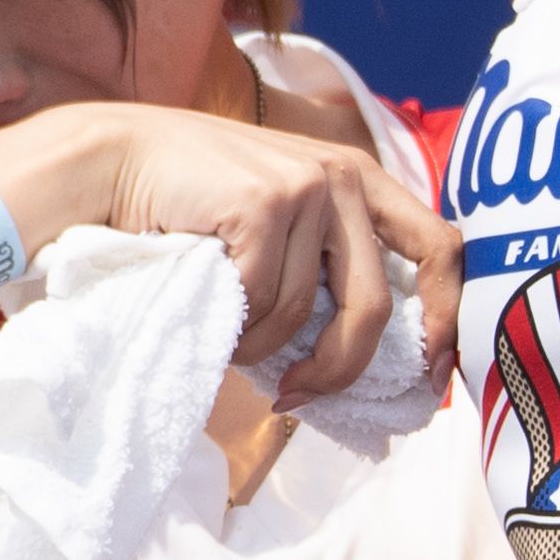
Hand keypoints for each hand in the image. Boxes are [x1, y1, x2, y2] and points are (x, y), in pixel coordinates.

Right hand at [0, 102, 462, 399]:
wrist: (115, 163)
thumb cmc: (197, 208)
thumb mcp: (281, 224)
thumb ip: (327, 264)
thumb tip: (375, 360)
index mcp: (363, 179)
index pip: (441, 247)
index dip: (444, 316)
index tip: (425, 373)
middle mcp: (345, 175)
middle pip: (375, 305)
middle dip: (341, 367)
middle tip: (302, 396)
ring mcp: (306, 185)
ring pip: (302, 313)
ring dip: (262, 345)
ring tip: (226, 326)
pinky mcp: (263, 203)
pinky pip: (261, 302)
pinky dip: (233, 326)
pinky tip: (207, 305)